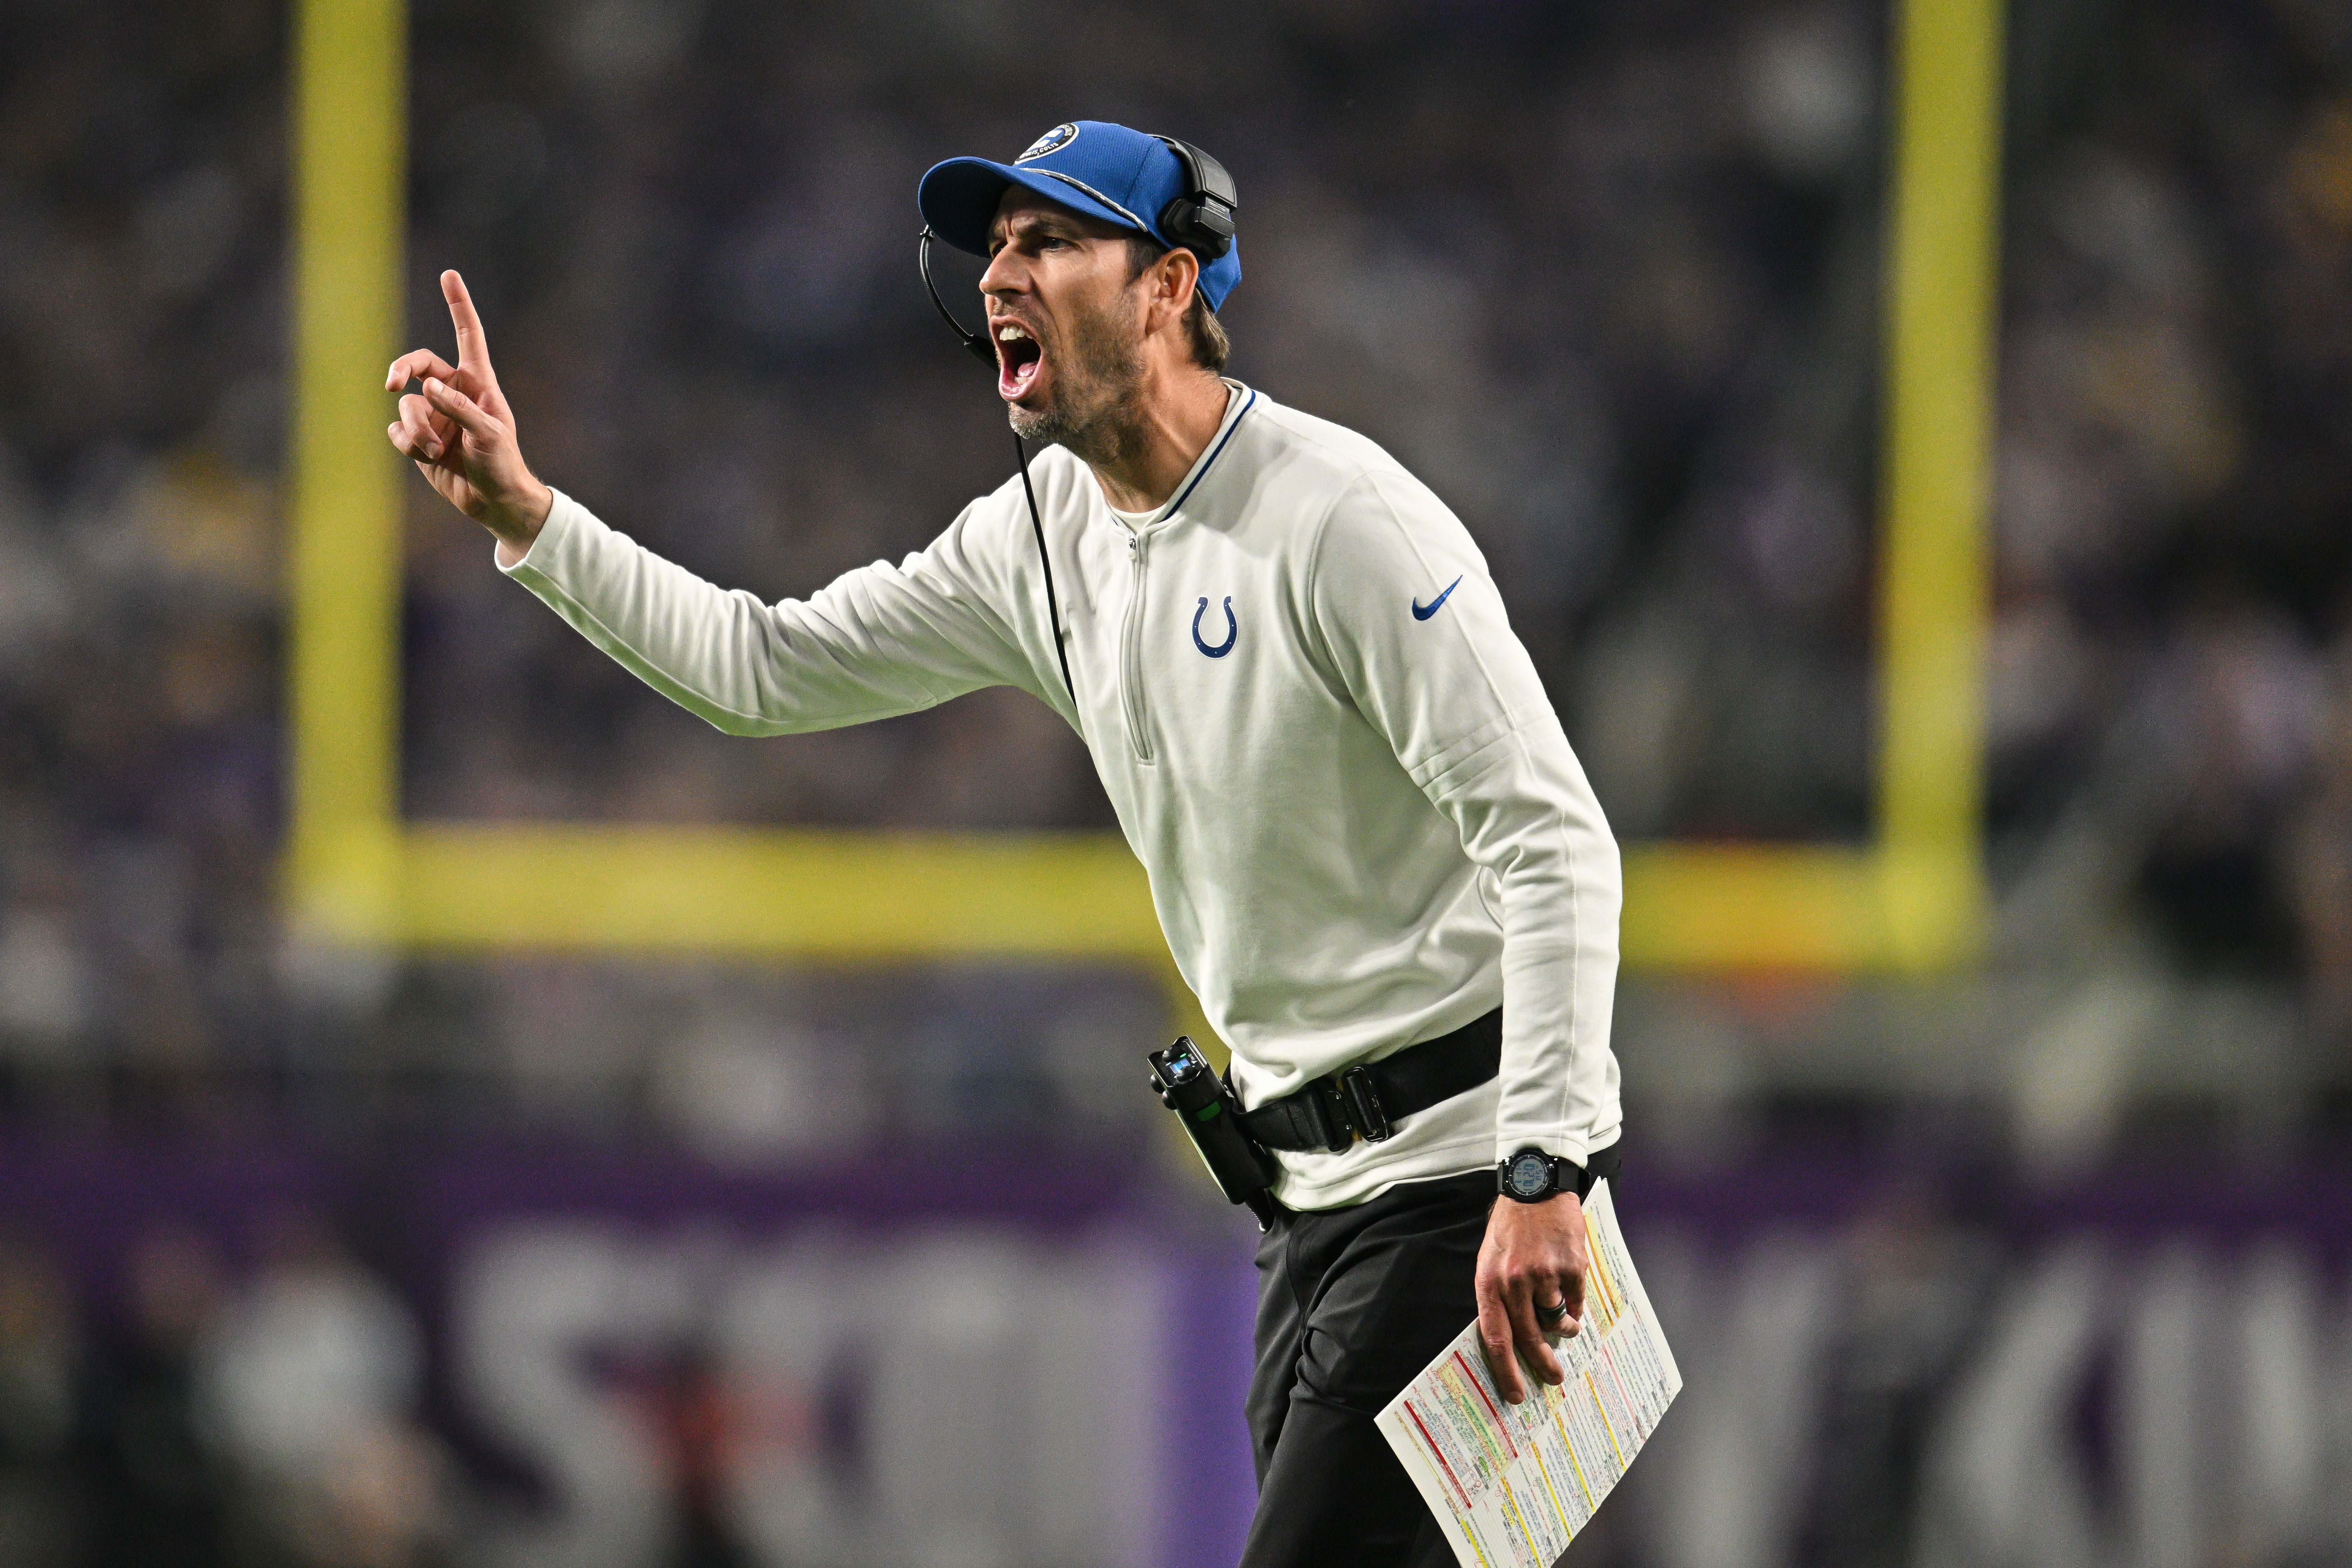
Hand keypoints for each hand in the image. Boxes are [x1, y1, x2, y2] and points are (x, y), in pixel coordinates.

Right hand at [385, 269, 552, 556]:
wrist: (494, 501)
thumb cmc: (502, 464)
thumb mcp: (489, 434)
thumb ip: (459, 409)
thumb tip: (427, 388)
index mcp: (477, 382)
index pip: (468, 335)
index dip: (458, 305)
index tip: (450, 275)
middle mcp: (452, 392)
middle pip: (417, 364)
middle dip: (402, 370)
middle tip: (393, 384)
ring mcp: (433, 414)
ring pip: (407, 406)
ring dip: (417, 430)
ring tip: (438, 452)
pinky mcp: (419, 438)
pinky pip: (398, 431)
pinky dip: (408, 444)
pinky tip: (427, 457)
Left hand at [1475, 1190, 1588, 1403]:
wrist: (1534, 1187)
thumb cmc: (1510, 1226)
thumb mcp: (1490, 1259)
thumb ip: (1499, 1296)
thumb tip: (1513, 1337)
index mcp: (1489, 1282)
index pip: (1495, 1337)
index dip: (1506, 1370)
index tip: (1516, 1394)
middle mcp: (1514, 1281)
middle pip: (1529, 1338)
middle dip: (1542, 1364)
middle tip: (1554, 1377)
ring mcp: (1544, 1274)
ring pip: (1556, 1320)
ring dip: (1563, 1327)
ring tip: (1566, 1323)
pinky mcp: (1570, 1266)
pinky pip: (1576, 1301)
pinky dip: (1576, 1306)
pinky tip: (1573, 1296)